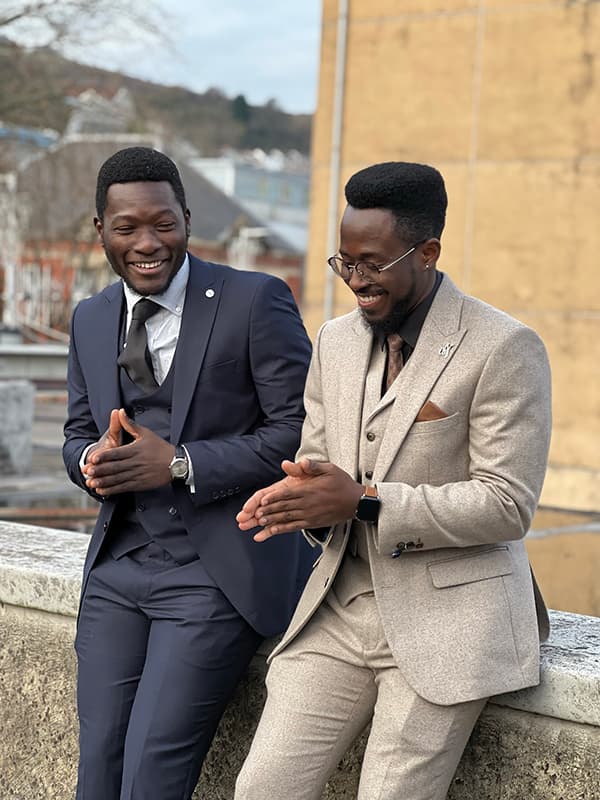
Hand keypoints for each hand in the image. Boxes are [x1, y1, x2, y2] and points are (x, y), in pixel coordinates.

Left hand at [83, 408, 174, 495]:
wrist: (176, 463)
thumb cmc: (160, 447)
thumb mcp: (146, 433)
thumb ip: (130, 424)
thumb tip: (119, 411)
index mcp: (135, 450)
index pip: (117, 453)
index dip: (104, 456)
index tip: (92, 458)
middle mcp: (135, 463)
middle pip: (115, 467)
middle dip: (100, 470)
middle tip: (87, 471)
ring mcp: (137, 474)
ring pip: (117, 479)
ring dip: (104, 481)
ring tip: (91, 482)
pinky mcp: (140, 484)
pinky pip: (124, 487)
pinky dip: (112, 490)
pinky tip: (102, 490)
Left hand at [237, 458, 362, 541]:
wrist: (356, 502)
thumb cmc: (342, 483)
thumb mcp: (329, 468)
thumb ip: (312, 466)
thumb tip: (299, 461)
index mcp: (309, 490)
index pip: (287, 494)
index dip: (274, 498)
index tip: (262, 501)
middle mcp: (308, 504)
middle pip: (284, 507)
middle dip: (268, 511)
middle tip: (253, 515)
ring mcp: (310, 515)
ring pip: (287, 518)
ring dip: (272, 521)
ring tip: (259, 524)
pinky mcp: (312, 523)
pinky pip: (295, 527)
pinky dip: (283, 529)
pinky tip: (273, 531)